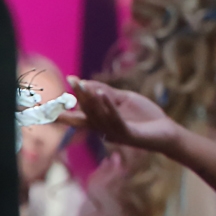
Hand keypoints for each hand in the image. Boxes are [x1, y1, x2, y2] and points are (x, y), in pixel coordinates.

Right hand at [63, 78, 181, 153]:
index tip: (49, 103)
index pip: (80, 117)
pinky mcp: (128, 134)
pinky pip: (115, 119)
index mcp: (101, 123)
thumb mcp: (124, 100)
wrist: (166, 131)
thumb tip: (87, 83)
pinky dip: (108, 106)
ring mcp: (116, 133)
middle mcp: (104, 130)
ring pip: (98, 116)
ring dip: (91, 99)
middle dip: (78, 98)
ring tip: (83, 83)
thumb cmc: (145, 116)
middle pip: (87, 114)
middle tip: (71, 81)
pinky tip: (103, 94)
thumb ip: (107, 93)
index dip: (65, 110)